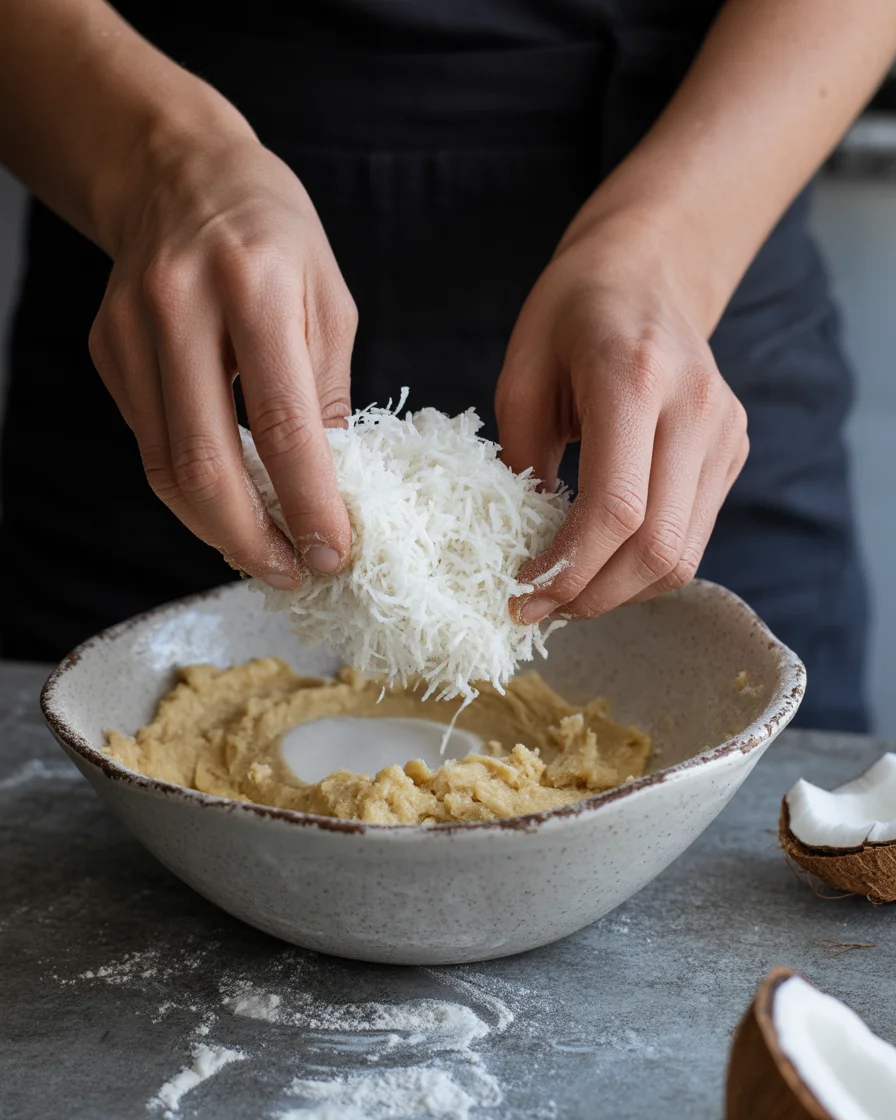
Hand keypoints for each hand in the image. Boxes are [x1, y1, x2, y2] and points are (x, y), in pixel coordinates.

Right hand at [88, 129, 354, 587]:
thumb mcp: (329, 300)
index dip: (309, 504)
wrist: (178, 172)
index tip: (334, 553)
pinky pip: (149, 444)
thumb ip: (327, 394)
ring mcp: (132, 331)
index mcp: (255, 288)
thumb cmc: (274, 234)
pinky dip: (191, 490)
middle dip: (251, 539)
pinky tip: (229, 504)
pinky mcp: (107, 351)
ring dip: (218, 529)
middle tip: (291, 572)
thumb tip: (332, 487)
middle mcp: (181, 309)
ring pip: (166, 467)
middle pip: (204, 464)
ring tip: (264, 553)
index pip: (281, 426)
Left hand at [497, 212, 748, 622]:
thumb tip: (522, 555)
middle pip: (657, 548)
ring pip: (683, 555)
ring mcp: (723, 432)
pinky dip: (644, 567)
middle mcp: (693, 408)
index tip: (522, 595)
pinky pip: (693, 536)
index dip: (568, 570)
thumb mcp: (521, 377)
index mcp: (633, 379)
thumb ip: (521, 464)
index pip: (616, 509)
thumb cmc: (569, 315)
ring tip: (567, 592)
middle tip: (539, 608)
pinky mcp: (732, 450)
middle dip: (592, 596)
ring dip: (619, 592)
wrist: (646, 271)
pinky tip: (602, 561)